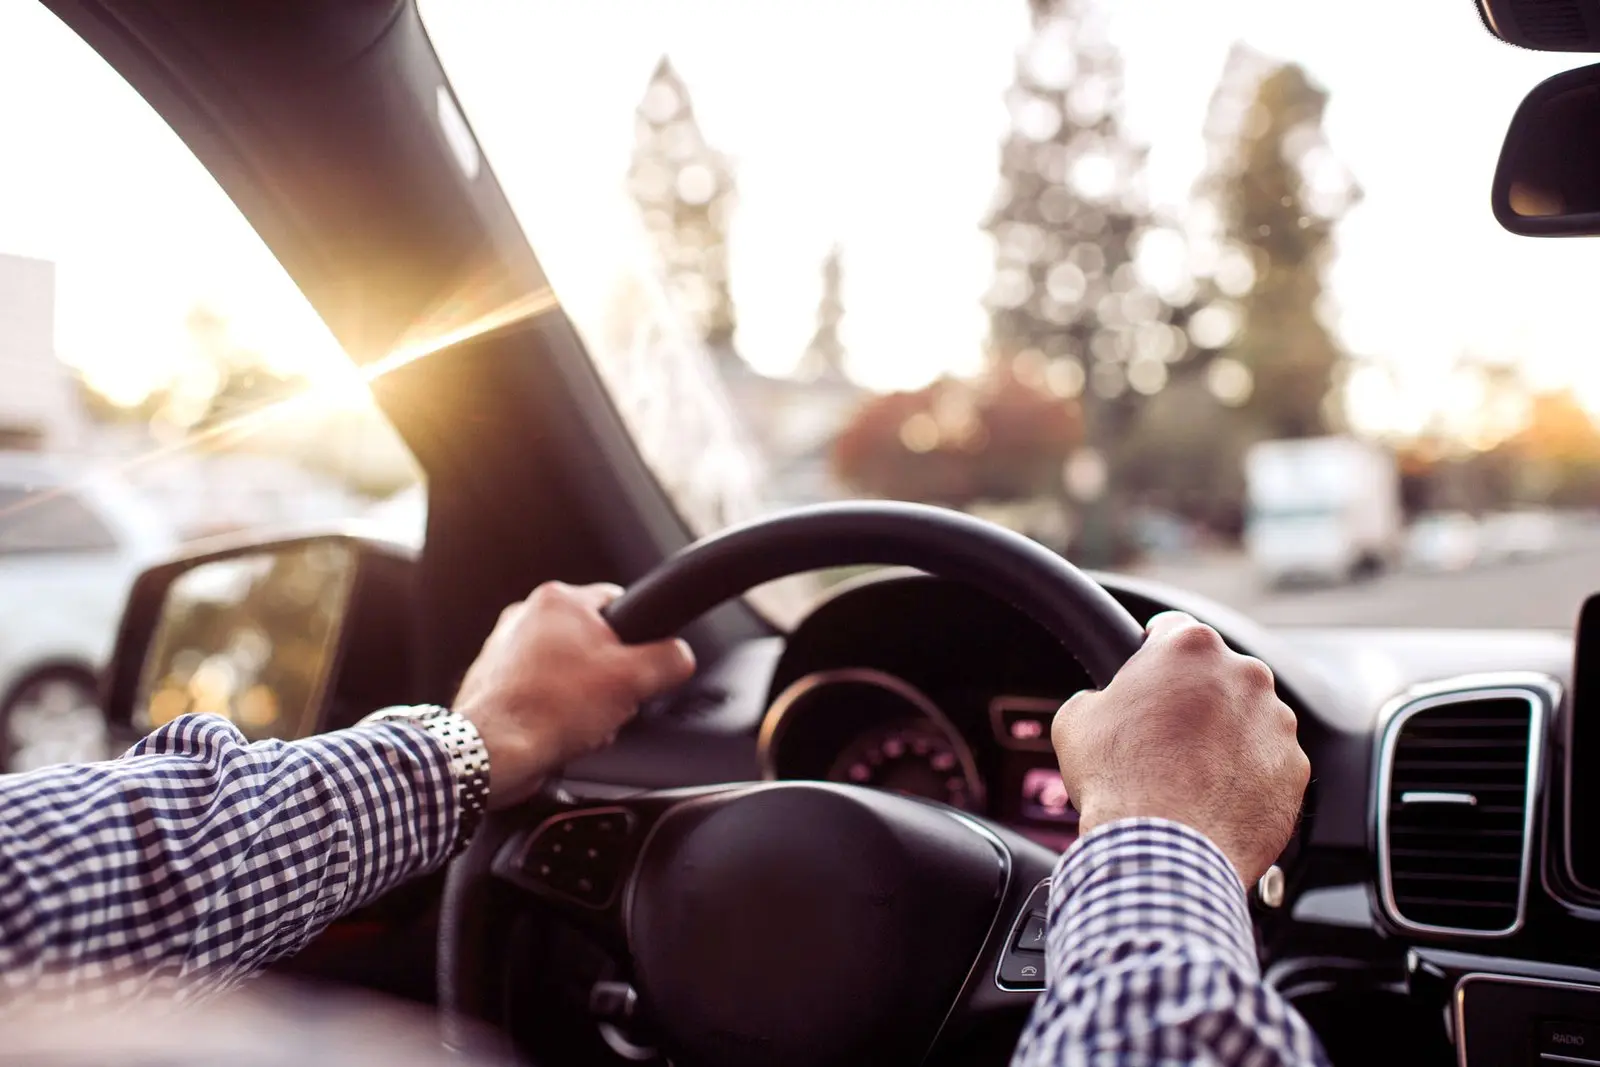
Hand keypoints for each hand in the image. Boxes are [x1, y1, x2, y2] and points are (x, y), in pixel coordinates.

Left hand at [453, 582, 695, 808]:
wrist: (494, 752)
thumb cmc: (548, 710)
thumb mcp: (633, 680)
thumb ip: (669, 660)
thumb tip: (680, 657)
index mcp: (558, 600)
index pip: (618, 603)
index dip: (638, 639)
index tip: (639, 666)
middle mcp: (526, 616)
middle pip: (595, 643)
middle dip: (609, 678)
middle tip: (610, 701)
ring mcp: (506, 649)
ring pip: (571, 671)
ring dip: (586, 700)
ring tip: (582, 722)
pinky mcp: (497, 682)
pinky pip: (545, 693)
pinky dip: (558, 712)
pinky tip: (562, 731)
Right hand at [1051, 611, 1309, 886]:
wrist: (1163, 849)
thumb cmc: (1118, 778)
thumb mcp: (1077, 720)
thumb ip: (1101, 696)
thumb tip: (1107, 705)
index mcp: (1190, 647)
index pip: (1172, 628)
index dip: (1152, 649)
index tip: (1148, 666)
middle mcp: (1244, 674)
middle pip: (1217, 673)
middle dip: (1194, 697)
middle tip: (1163, 732)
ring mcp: (1277, 722)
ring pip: (1248, 717)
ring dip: (1225, 735)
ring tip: (1190, 773)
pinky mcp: (1295, 768)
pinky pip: (1269, 762)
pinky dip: (1247, 774)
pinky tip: (1215, 797)